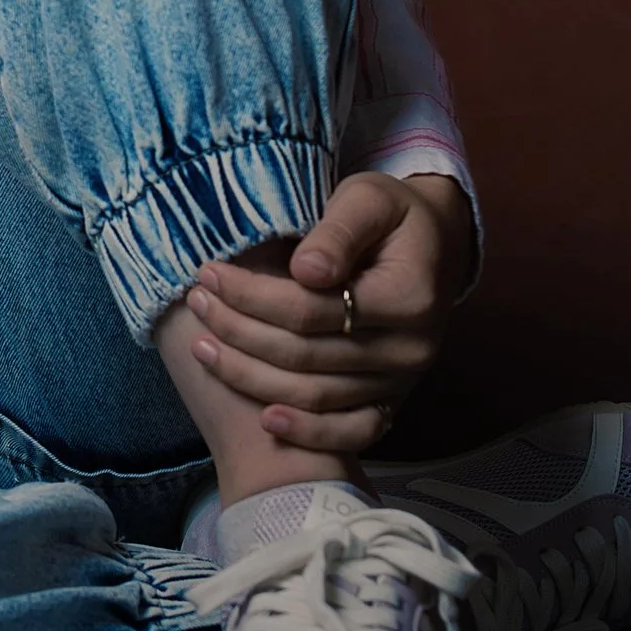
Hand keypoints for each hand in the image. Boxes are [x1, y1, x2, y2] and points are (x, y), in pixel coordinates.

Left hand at [180, 174, 472, 458]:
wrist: (435, 245)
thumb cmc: (391, 214)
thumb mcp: (368, 199)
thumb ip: (338, 232)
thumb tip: (305, 271)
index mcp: (408, 297)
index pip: (311, 309)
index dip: (253, 296)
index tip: (209, 274)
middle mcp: (410, 349)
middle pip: (305, 355)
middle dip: (240, 332)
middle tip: (195, 305)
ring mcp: (402, 381)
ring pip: (315, 395)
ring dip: (251, 377)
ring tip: (203, 348)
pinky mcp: (393, 401)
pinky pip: (352, 431)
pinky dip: (309, 431)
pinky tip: (265, 420)